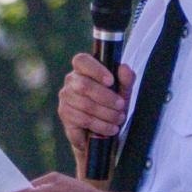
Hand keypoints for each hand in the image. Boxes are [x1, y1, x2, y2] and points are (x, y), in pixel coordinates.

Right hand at [58, 55, 133, 170]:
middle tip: (121, 106)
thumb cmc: (112, 104)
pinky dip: (100, 126)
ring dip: (106, 114)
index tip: (111, 81)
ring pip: (85, 105)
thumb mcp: (123, 91)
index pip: (81, 61)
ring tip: (119, 119)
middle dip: (107, 98)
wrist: (103, 130)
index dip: (96, 70)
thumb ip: (126, 79)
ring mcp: (65, 98)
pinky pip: (82, 120)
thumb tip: (124, 68)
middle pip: (84, 85)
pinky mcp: (64, 114)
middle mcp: (71, 81)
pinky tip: (110, 129)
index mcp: (83, 69)